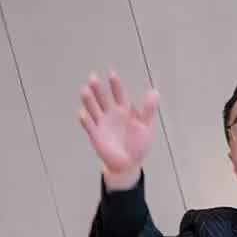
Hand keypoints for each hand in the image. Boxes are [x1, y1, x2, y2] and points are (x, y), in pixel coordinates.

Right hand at [78, 71, 158, 185]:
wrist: (129, 164)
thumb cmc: (138, 144)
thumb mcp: (146, 126)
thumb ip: (148, 110)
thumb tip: (154, 92)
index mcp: (124, 110)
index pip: (118, 93)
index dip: (115, 84)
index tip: (111, 73)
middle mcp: (111, 114)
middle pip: (103, 98)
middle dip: (98, 88)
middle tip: (93, 77)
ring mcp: (102, 123)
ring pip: (93, 109)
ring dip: (89, 100)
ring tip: (84, 89)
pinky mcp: (95, 135)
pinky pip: (89, 125)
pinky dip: (85, 119)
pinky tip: (82, 112)